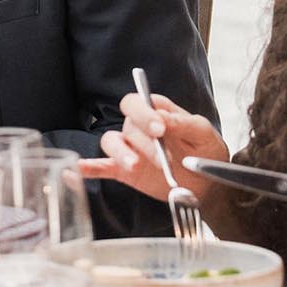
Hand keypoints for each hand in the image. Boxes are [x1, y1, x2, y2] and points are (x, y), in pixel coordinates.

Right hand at [76, 91, 226, 200]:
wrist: (208, 184)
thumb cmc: (206, 152)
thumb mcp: (203, 133)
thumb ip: (183, 123)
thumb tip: (161, 117)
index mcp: (156, 111)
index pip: (138, 102)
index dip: (144, 113)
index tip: (160, 128)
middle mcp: (138, 127)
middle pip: (127, 125)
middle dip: (143, 140)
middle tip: (162, 155)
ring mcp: (130, 149)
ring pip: (112, 143)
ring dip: (120, 153)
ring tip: (134, 166)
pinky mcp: (124, 170)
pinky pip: (102, 166)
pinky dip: (89, 168)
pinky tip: (78, 170)